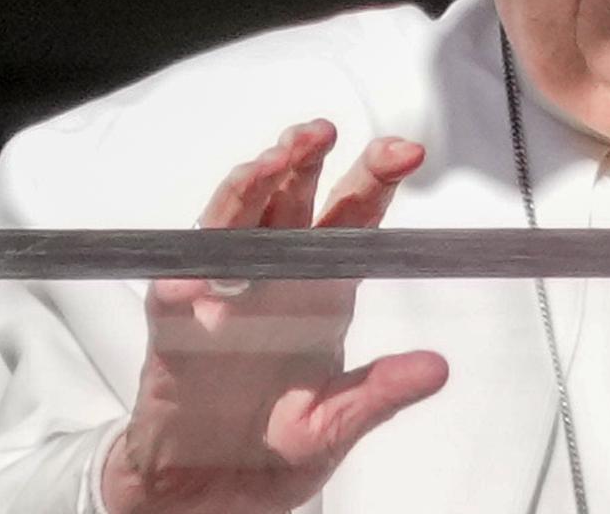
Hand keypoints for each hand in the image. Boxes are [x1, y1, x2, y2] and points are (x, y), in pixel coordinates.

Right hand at [103, 120, 448, 513]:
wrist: (205, 492)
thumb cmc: (271, 450)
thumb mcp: (334, 426)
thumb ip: (378, 394)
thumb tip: (435, 368)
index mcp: (320, 289)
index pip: (351, 219)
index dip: (374, 180)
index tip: (405, 151)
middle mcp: (271, 277)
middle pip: (290, 199)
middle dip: (306, 158)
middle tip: (325, 131)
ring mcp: (220, 293)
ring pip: (232, 219)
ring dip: (250, 187)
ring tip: (272, 162)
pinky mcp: (174, 325)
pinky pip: (175, 286)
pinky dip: (188, 268)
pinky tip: (205, 263)